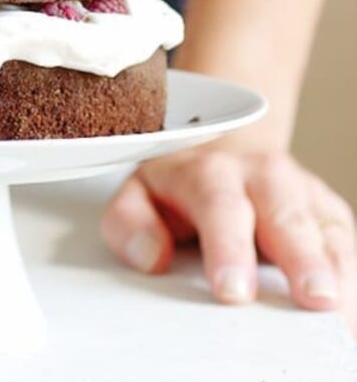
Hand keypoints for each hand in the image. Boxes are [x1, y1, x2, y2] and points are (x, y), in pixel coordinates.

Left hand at [101, 144, 356, 328]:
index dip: (228, 247)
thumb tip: (152, 255)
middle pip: (285, 212)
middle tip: (313, 298)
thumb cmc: (180, 189)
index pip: (219, 205)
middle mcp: (262, 176)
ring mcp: (303, 193)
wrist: (224, 154)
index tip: (233, 291)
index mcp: (209, 172)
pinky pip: (346, 242)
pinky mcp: (330, 215)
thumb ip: (130, 223)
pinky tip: (346, 305)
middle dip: (300, 256)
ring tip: (338, 310)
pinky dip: (348, 274)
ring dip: (334, 267)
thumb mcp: (138, 195)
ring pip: (325, 227)